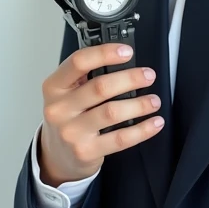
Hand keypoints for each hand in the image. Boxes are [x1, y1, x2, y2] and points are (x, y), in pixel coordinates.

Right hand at [38, 43, 163, 185]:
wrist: (57, 155)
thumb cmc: (68, 117)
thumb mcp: (66, 92)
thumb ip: (87, 76)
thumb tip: (123, 59)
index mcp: (54, 86)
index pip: (78, 62)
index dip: (104, 53)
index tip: (127, 52)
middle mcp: (59, 109)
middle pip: (100, 87)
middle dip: (130, 79)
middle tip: (148, 76)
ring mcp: (71, 132)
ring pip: (112, 112)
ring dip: (139, 105)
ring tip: (154, 101)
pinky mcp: (85, 151)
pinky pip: (119, 139)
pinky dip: (142, 130)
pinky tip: (154, 122)